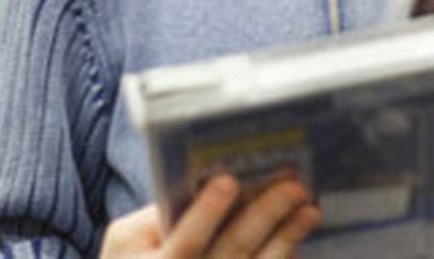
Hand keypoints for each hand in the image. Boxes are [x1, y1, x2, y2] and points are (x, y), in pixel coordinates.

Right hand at [100, 175, 321, 257]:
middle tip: (292, 187)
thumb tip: (206, 183)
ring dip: (286, 239)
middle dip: (264, 217)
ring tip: (308, 210)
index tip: (230, 181)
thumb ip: (157, 215)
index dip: (206, 214)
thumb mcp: (125, 238)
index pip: (184, 245)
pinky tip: (296, 239)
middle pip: (232, 254)